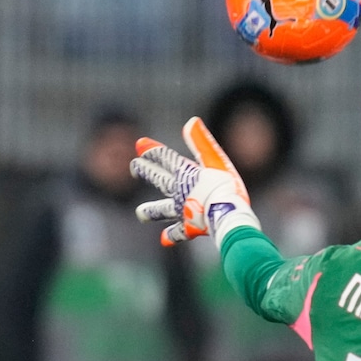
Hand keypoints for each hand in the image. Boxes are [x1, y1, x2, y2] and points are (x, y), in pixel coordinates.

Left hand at [132, 118, 255, 245]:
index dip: (152, 149)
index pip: (165, 158)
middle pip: (158, 179)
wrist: (227, 216)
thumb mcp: (216, 161)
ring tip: (140, 213)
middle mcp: (179, 191)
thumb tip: (190, 120)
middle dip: (145, 171)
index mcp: (185, 173)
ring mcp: (182, 210)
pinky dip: (172, 236)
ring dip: (151, 211)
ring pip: (162, 209)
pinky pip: (179, 232)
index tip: (140, 144)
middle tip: (133, 166)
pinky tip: (164, 240)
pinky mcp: (190, 227)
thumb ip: (201, 142)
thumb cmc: (226, 187)